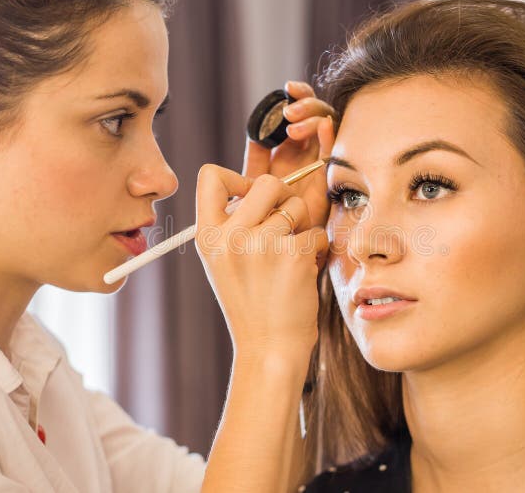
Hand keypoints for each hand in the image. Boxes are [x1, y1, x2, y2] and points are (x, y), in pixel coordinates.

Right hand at [195, 164, 328, 359]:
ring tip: (291, 255)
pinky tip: (303, 271)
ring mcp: (261, 244)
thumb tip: (267, 183)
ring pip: (296, 206)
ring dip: (302, 226)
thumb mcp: (225, 261)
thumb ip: (235, 223)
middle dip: (283, 197)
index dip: (236, 178)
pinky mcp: (293, 254)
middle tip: (284, 221)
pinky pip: (316, 232)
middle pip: (265, 182)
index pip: (209, 175)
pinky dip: (317, 249)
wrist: (269, 349)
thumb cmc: (252, 304)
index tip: (249, 197)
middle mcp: (230, 236)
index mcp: (207, 236)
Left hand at [242, 81, 335, 228]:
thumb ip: (255, 160)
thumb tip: (257, 134)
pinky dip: (331, 136)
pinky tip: (324, 126)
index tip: (286, 91)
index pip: (297, 111)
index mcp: (287, 148)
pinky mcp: (329, 181)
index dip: (297, 96)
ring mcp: (320, 164)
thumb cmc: (261, 223)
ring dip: (313, 118)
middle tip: (289, 114)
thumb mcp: (251, 187)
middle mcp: (307, 153)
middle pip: (315, 113)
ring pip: (327, 127)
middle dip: (305, 105)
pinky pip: (335, 153)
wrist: (276, 256)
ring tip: (293, 129)